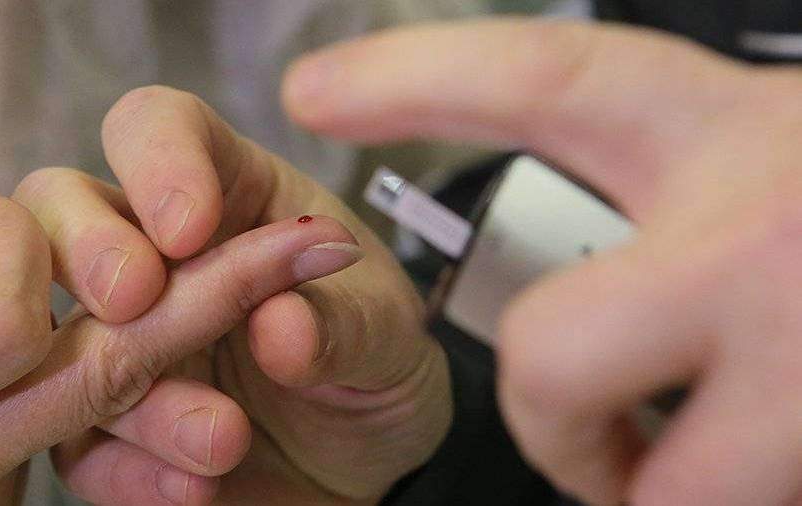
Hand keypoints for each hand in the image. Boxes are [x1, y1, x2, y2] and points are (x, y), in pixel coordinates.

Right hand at [0, 182, 359, 504]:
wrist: (370, 462)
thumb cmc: (377, 364)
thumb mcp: (386, 336)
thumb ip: (343, 324)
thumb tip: (281, 327)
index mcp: (228, 195)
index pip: (160, 128)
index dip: (157, 158)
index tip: (190, 226)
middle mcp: (158, 257)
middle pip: (59, 206)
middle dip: (86, 245)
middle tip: (136, 299)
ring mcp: (123, 341)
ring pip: (55, 335)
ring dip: (127, 386)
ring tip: (223, 439)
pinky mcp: (111, 428)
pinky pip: (77, 444)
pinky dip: (124, 470)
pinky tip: (194, 488)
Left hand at [282, 18, 801, 505]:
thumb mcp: (762, 165)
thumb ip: (649, 189)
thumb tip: (549, 230)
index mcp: (720, 134)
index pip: (545, 83)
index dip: (417, 81)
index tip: (315, 93)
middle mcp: (757, 229)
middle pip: (547, 344)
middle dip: (539, 404)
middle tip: (571, 410)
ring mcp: (798, 338)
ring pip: (625, 456)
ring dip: (618, 463)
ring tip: (676, 442)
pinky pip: (705, 496)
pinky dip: (690, 487)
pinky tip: (749, 453)